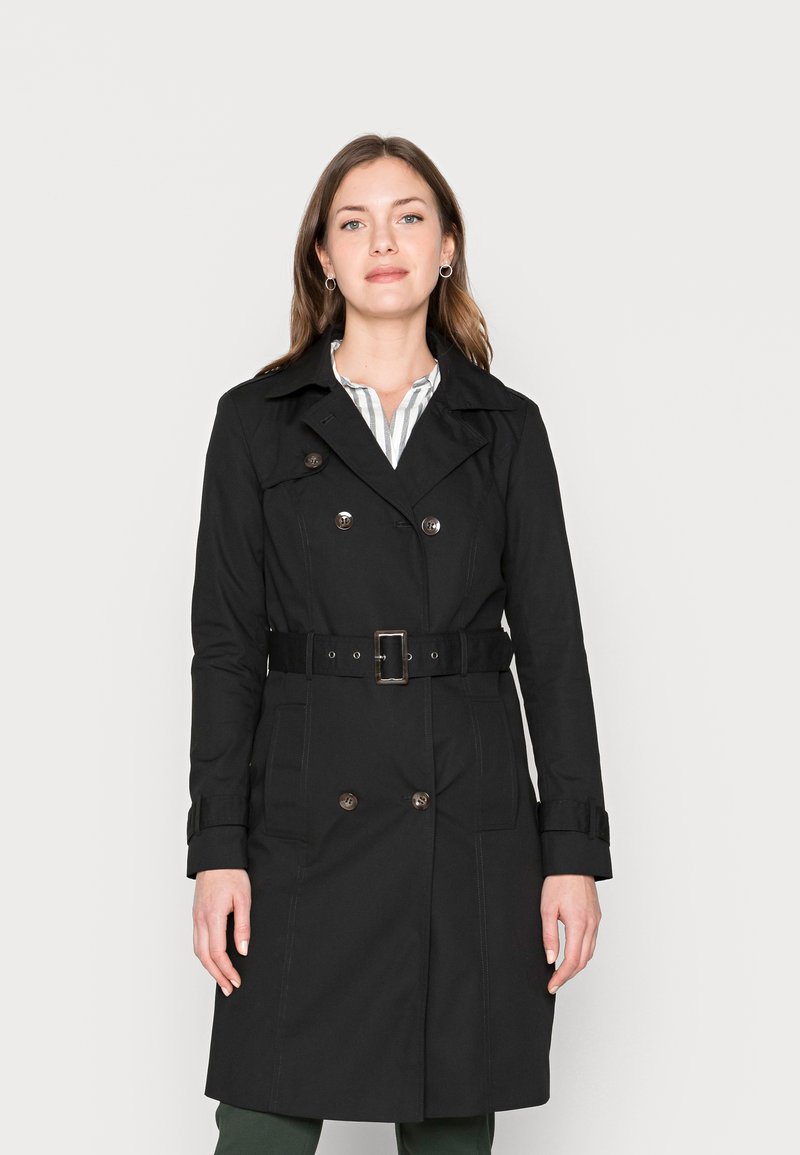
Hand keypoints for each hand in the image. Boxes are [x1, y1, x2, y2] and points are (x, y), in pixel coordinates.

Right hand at [193, 868, 251, 994]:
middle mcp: (200, 920)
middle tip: (229, 989)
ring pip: (198, 950)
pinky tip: (213, 960)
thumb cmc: (231, 874)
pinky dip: (204, 955)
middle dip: (217, 975)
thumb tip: (242, 950)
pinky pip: (197, 941)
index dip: (227, 970)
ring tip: (222, 979)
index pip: (217, 953)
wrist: (216, 857)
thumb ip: (243, 926)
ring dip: (209, 968)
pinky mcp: (196, 915)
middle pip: (204, 957)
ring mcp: (195, 918)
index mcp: (212, 917)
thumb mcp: (244, 898)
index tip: (237, 981)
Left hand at [541, 874, 601, 993]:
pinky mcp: (596, 917)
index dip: (562, 977)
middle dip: (569, 975)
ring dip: (577, 965)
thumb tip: (551, 959)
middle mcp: (591, 925)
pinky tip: (573, 954)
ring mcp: (596, 921)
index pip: (572, 960)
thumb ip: (549, 936)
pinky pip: (592, 942)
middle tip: (554, 983)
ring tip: (562, 972)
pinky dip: (583, 953)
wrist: (573, 862)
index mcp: (578, 924)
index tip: (552, 985)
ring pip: (590, 953)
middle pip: (583, 961)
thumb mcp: (547, 909)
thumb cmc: (559, 881)